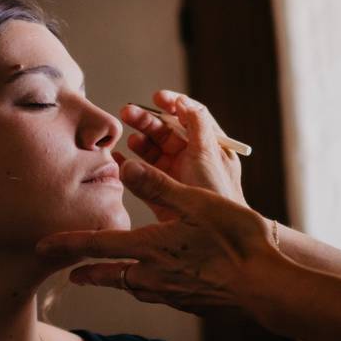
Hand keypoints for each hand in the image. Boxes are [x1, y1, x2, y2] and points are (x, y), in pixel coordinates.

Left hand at [34, 159, 285, 317]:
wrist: (265, 284)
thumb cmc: (234, 238)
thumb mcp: (195, 202)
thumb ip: (158, 185)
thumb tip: (124, 167)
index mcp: (149, 248)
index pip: (96, 246)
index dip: (67, 245)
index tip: (42, 247)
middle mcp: (153, 276)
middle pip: (109, 274)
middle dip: (87, 271)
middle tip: (71, 273)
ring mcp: (171, 294)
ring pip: (133, 286)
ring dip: (118, 278)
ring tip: (112, 273)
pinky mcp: (189, 303)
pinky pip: (157, 294)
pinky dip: (146, 285)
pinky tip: (158, 281)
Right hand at [118, 90, 246, 221]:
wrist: (221, 243)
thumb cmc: (222, 200)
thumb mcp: (208, 159)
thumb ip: (194, 131)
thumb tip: (179, 105)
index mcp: (209, 147)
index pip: (192, 116)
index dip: (175, 104)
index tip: (158, 97)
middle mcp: (193, 159)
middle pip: (168, 130)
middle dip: (148, 120)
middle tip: (127, 112)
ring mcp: (177, 176)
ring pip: (154, 150)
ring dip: (139, 140)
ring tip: (127, 137)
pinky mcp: (163, 195)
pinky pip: (143, 175)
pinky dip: (130, 166)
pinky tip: (118, 158)